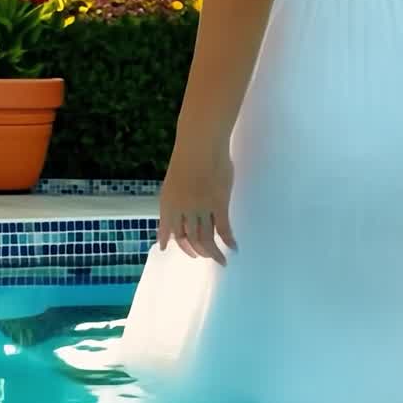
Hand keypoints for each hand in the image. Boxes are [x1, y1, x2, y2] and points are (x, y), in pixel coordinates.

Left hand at [157, 137, 237, 264]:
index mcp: (169, 204)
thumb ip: (173, 205)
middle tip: (205, 256)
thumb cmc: (187, 159)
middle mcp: (183, 209)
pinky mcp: (218, 203)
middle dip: (197, 251)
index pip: (172, 233)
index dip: (178, 245)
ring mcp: (201, 207)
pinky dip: (228, 241)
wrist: (200, 142)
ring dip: (213, 252)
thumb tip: (177, 221)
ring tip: (221, 259)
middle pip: (190, 239)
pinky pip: (223, 229)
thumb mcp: (173, 184)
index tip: (187, 254)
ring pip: (206, 238)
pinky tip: (233, 247)